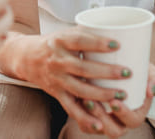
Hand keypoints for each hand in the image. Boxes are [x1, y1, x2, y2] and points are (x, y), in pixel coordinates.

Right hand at [21, 27, 136, 133]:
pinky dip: (85, 117)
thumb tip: (116, 31)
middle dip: (107, 72)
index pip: (79, 41)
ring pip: (80, 89)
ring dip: (102, 94)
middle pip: (83, 67)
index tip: (116, 44)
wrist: (27, 57)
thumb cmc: (53, 43)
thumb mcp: (65, 33)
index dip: (98, 43)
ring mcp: (57, 78)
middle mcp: (57, 60)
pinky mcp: (57, 93)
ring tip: (121, 94)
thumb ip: (86, 34)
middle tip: (127, 72)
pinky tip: (100, 123)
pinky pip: (71, 108)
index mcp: (60, 41)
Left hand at [75, 63, 154, 136]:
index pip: (133, 121)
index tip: (115, 101)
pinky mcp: (90, 112)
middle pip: (113, 129)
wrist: (125, 62)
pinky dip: (79, 114)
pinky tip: (75, 98)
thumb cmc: (139, 69)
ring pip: (95, 127)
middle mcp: (120, 119)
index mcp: (136, 113)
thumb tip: (151, 90)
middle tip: (93, 101)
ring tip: (83, 98)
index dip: (124, 114)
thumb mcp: (151, 73)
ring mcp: (104, 118)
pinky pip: (83, 121)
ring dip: (89, 116)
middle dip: (102, 118)